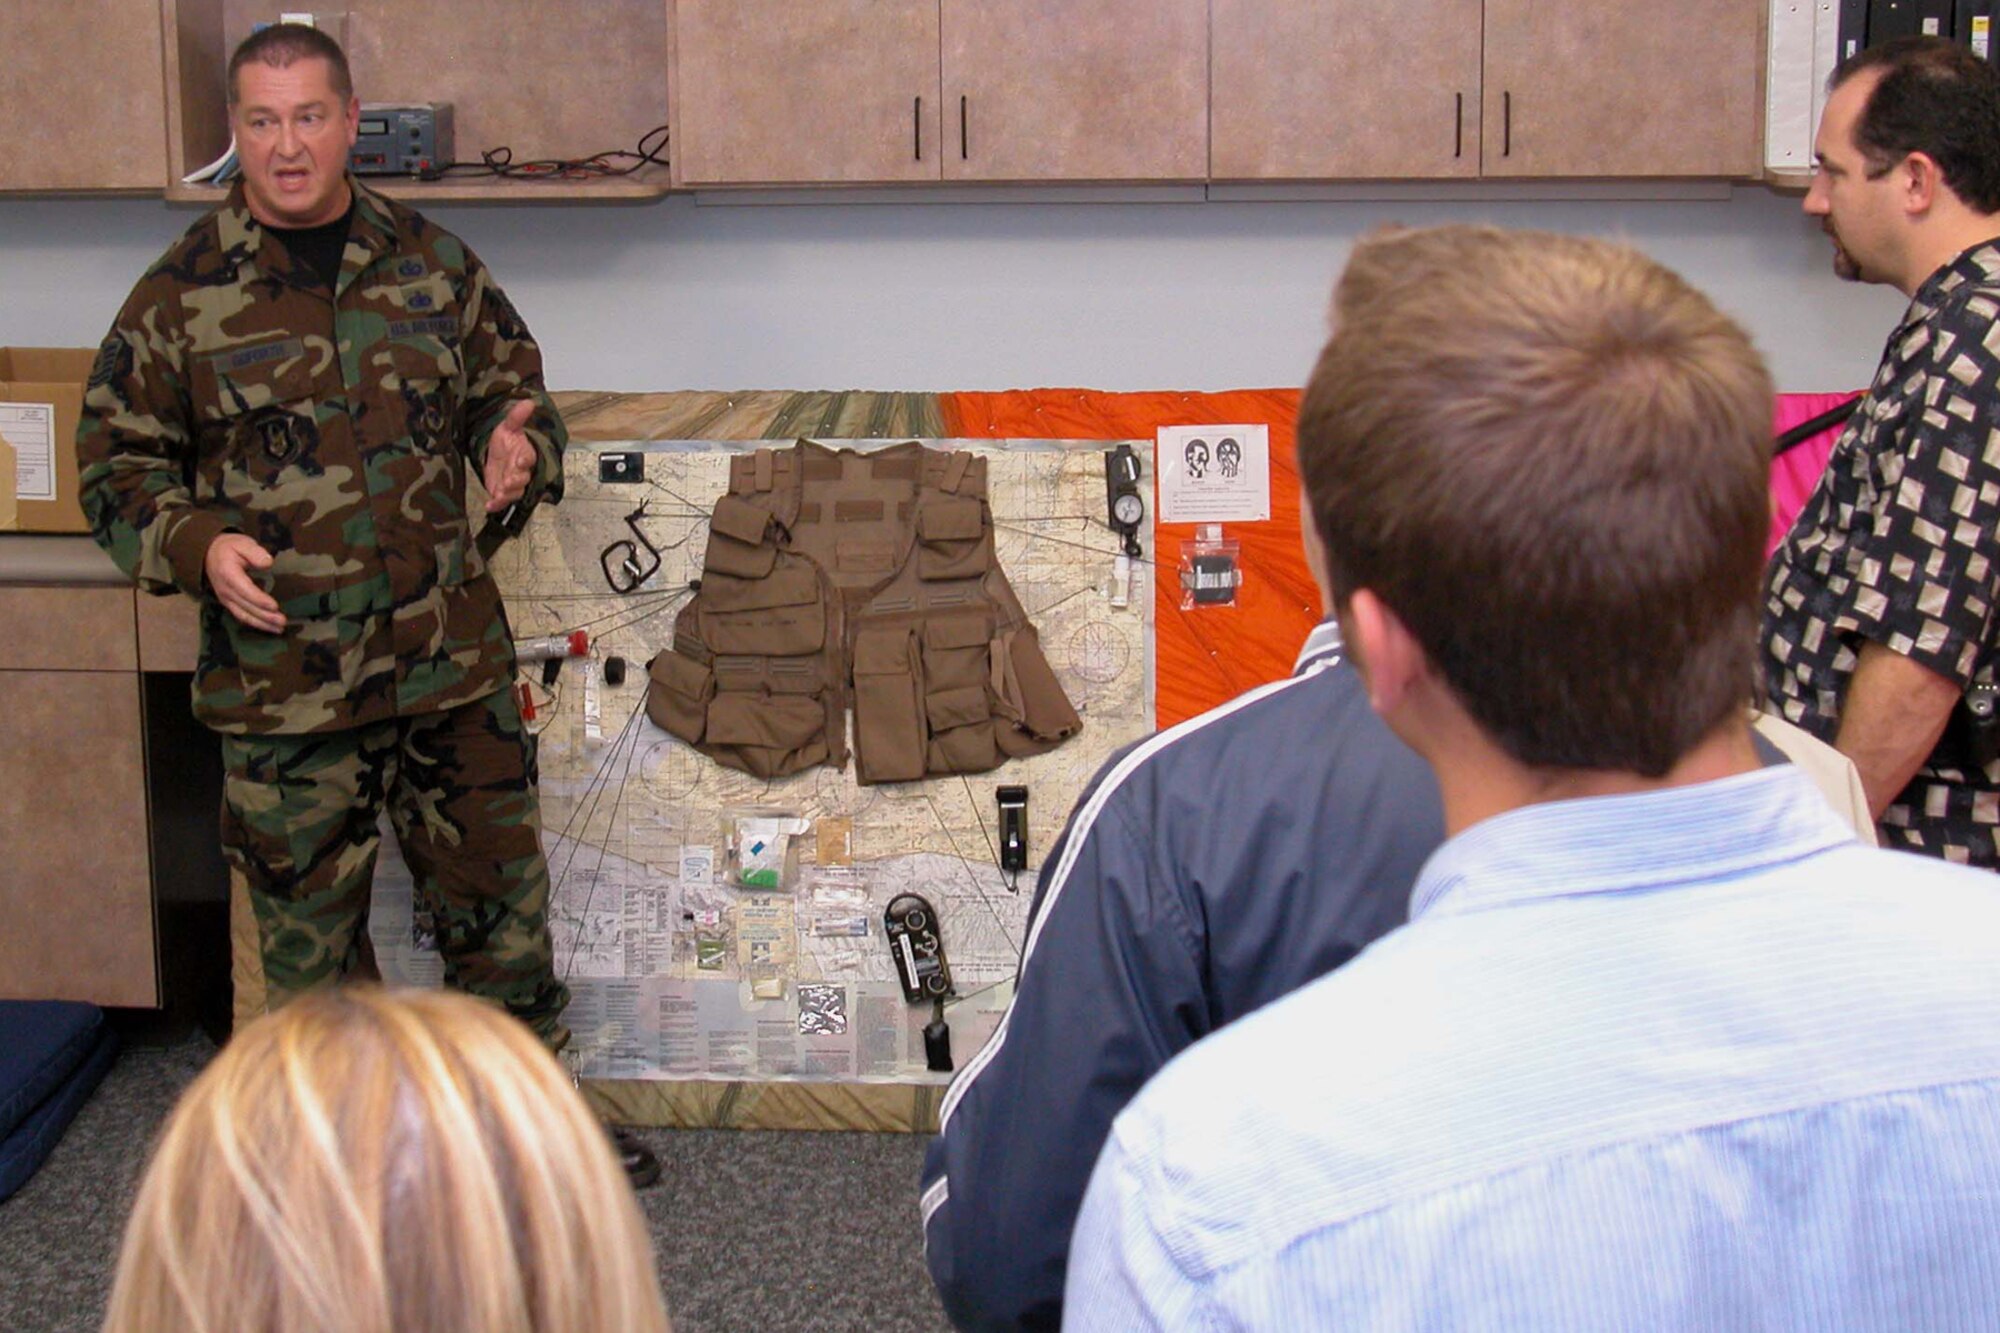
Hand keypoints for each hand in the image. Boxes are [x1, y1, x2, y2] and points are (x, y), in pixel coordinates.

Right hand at [204, 533, 284, 632]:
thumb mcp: (242, 543)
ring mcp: (225, 598)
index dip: (259, 600)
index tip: (274, 606)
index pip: (245, 590)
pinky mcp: (228, 603)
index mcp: (228, 574)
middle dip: (265, 616)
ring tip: (279, 629)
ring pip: (243, 615)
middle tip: (283, 622)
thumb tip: (268, 563)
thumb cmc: (230, 547)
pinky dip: (255, 623)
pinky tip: (268, 627)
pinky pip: (241, 616)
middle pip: (246, 606)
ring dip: (261, 624)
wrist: (209, 554)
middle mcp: (225, 590)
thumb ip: (255, 552)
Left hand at [483, 398, 538, 512]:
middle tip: (508, 481)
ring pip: (514, 492)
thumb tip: (528, 402)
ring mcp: (512, 483)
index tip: (522, 460)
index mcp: (525, 454)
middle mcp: (521, 471)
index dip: (526, 459)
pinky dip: (496, 505)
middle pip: (523, 478)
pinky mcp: (501, 492)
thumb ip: (517, 417)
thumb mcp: (508, 426)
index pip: (529, 457)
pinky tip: (489, 506)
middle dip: (516, 480)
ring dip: (507, 494)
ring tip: (499, 495)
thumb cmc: (506, 441)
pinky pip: (501, 501)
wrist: (498, 453)